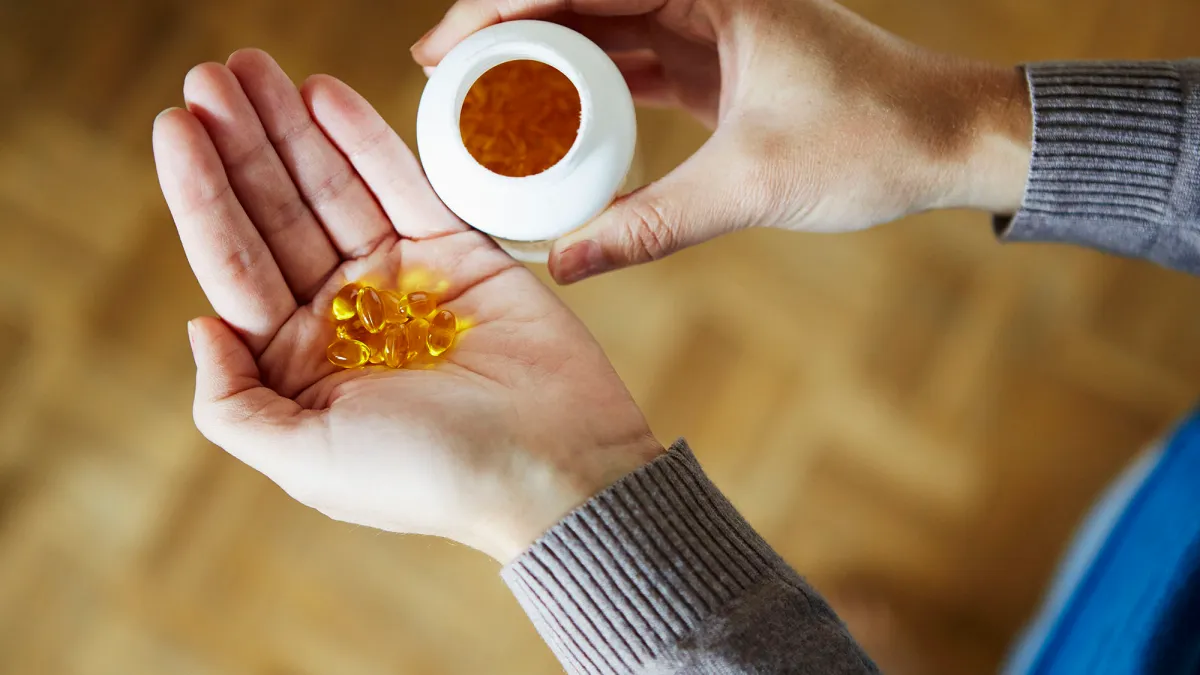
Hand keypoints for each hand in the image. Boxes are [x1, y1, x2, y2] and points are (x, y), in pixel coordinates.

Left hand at [154, 49, 661, 562]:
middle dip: (242, 144)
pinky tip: (324, 95)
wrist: (554, 466)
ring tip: (254, 70)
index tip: (175, 124)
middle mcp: (344, 316)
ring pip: (333, 188)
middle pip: (278, 213)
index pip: (235, 262)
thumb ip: (234, 405)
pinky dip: (365, 139)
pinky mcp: (460, 253)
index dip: (201, 193)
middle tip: (210, 76)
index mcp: (300, 363)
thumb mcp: (308, 463)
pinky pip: (404, 184)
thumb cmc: (434, 477)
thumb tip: (199, 326)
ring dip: (292, 128)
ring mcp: (403, 279)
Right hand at [413, 0, 1032, 282]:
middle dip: (501, 30)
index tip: (438, 53)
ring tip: (477, 103)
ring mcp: (709, 22)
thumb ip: (653, 226)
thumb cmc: (874, 140)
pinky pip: (630, 61)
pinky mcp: (715, 58)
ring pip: (598, 26)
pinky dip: (585, 88)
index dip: (494, 7)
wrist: (949, 140)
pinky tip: (545, 124)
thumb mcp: (750, 185)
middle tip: (441, 82)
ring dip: (538, 59)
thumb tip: (567, 266)